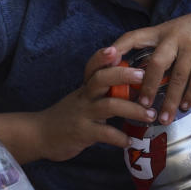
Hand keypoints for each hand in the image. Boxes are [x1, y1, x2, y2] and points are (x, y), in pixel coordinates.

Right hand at [31, 47, 155, 161]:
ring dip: (133, 109)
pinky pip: (105, 133)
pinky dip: (120, 137)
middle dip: (123, 75)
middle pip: (102, 79)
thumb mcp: (83, 98)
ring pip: (109, 105)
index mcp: (85, 87)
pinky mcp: (83, 133)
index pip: (92, 66)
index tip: (116, 49)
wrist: (40, 135)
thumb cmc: (67, 115)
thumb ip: (102, 91)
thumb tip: (131, 83)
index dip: (102, 57)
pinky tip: (131, 140)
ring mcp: (83, 114)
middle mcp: (84, 97)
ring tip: (150, 114)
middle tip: (143, 76)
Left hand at [110, 4, 190, 124]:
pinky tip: (185, 106)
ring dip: (171, 99)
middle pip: (156, 63)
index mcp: (160, 32)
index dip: (118, 49)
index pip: (133, 37)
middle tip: (142, 107)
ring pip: (178, 76)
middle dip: (147, 87)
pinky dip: (190, 95)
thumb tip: (141, 76)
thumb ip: (160, 50)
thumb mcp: (174, 33)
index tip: (105, 65)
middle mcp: (173, 37)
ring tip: (165, 117)